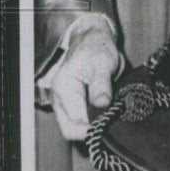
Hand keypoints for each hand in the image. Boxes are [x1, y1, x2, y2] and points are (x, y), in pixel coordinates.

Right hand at [48, 14, 123, 140]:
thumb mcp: (103, 62)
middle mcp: (57, 98)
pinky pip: (74, 123)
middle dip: (91, 129)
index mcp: (63, 87)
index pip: (78, 121)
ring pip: (72, 129)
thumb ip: (101, 84)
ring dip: (89, 126)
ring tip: (107, 114)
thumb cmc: (97, 49)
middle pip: (71, 130)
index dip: (97, 124)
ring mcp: (60, 103)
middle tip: (111, 119)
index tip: (113, 119)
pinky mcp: (66, 105)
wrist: (91, 40)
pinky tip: (101, 113)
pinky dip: (88, 122)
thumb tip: (102, 104)